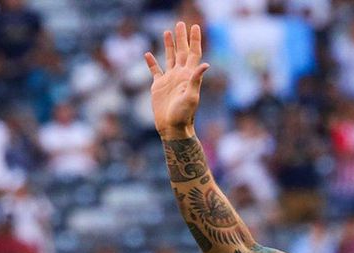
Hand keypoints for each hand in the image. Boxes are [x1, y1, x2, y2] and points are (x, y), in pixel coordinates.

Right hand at [144, 22, 209, 139]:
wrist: (172, 128)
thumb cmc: (184, 115)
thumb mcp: (192, 97)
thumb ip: (196, 80)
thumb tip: (205, 64)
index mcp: (189, 76)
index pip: (193, 53)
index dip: (195, 40)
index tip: (195, 27)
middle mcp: (180, 75)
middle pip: (182, 51)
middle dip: (181, 37)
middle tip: (181, 23)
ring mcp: (169, 80)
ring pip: (169, 58)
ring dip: (169, 45)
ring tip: (167, 32)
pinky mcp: (158, 86)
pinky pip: (154, 71)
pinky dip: (151, 62)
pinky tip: (148, 54)